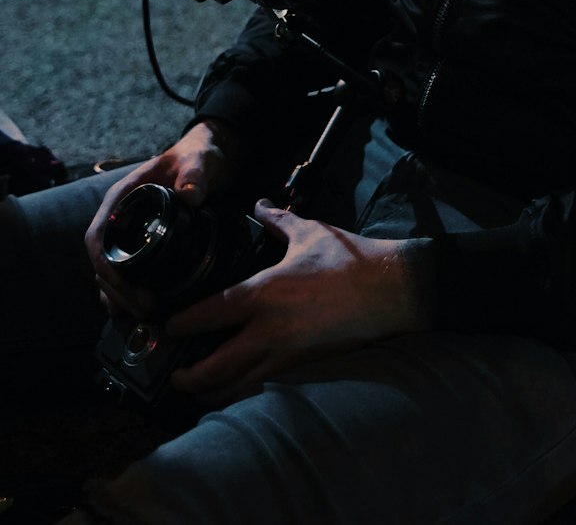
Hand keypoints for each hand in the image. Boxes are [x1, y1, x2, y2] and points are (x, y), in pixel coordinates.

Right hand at [85, 119, 244, 316]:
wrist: (207, 161)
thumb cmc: (197, 157)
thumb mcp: (198, 162)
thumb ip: (194, 174)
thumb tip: (190, 194)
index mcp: (122, 197)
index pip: (98, 234)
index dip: (103, 262)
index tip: (120, 284)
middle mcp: (119, 218)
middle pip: (103, 261)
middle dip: (116, 290)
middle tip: (144, 309)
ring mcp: (129, 233)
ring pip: (110, 273)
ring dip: (121, 298)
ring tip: (145, 316)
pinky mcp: (142, 245)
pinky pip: (125, 274)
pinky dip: (128, 294)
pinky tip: (142, 311)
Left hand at [166, 201, 428, 400]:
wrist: (387, 289)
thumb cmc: (348, 259)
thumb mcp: (309, 232)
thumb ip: (277, 221)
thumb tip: (260, 204)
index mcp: (263, 293)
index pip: (210, 314)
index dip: (183, 324)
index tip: (168, 327)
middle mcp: (268, 330)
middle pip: (215, 367)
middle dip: (189, 377)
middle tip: (175, 375)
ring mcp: (286, 353)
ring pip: (238, 385)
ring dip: (214, 391)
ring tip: (200, 390)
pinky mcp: (304, 366)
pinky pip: (264, 385)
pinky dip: (245, 390)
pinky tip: (238, 388)